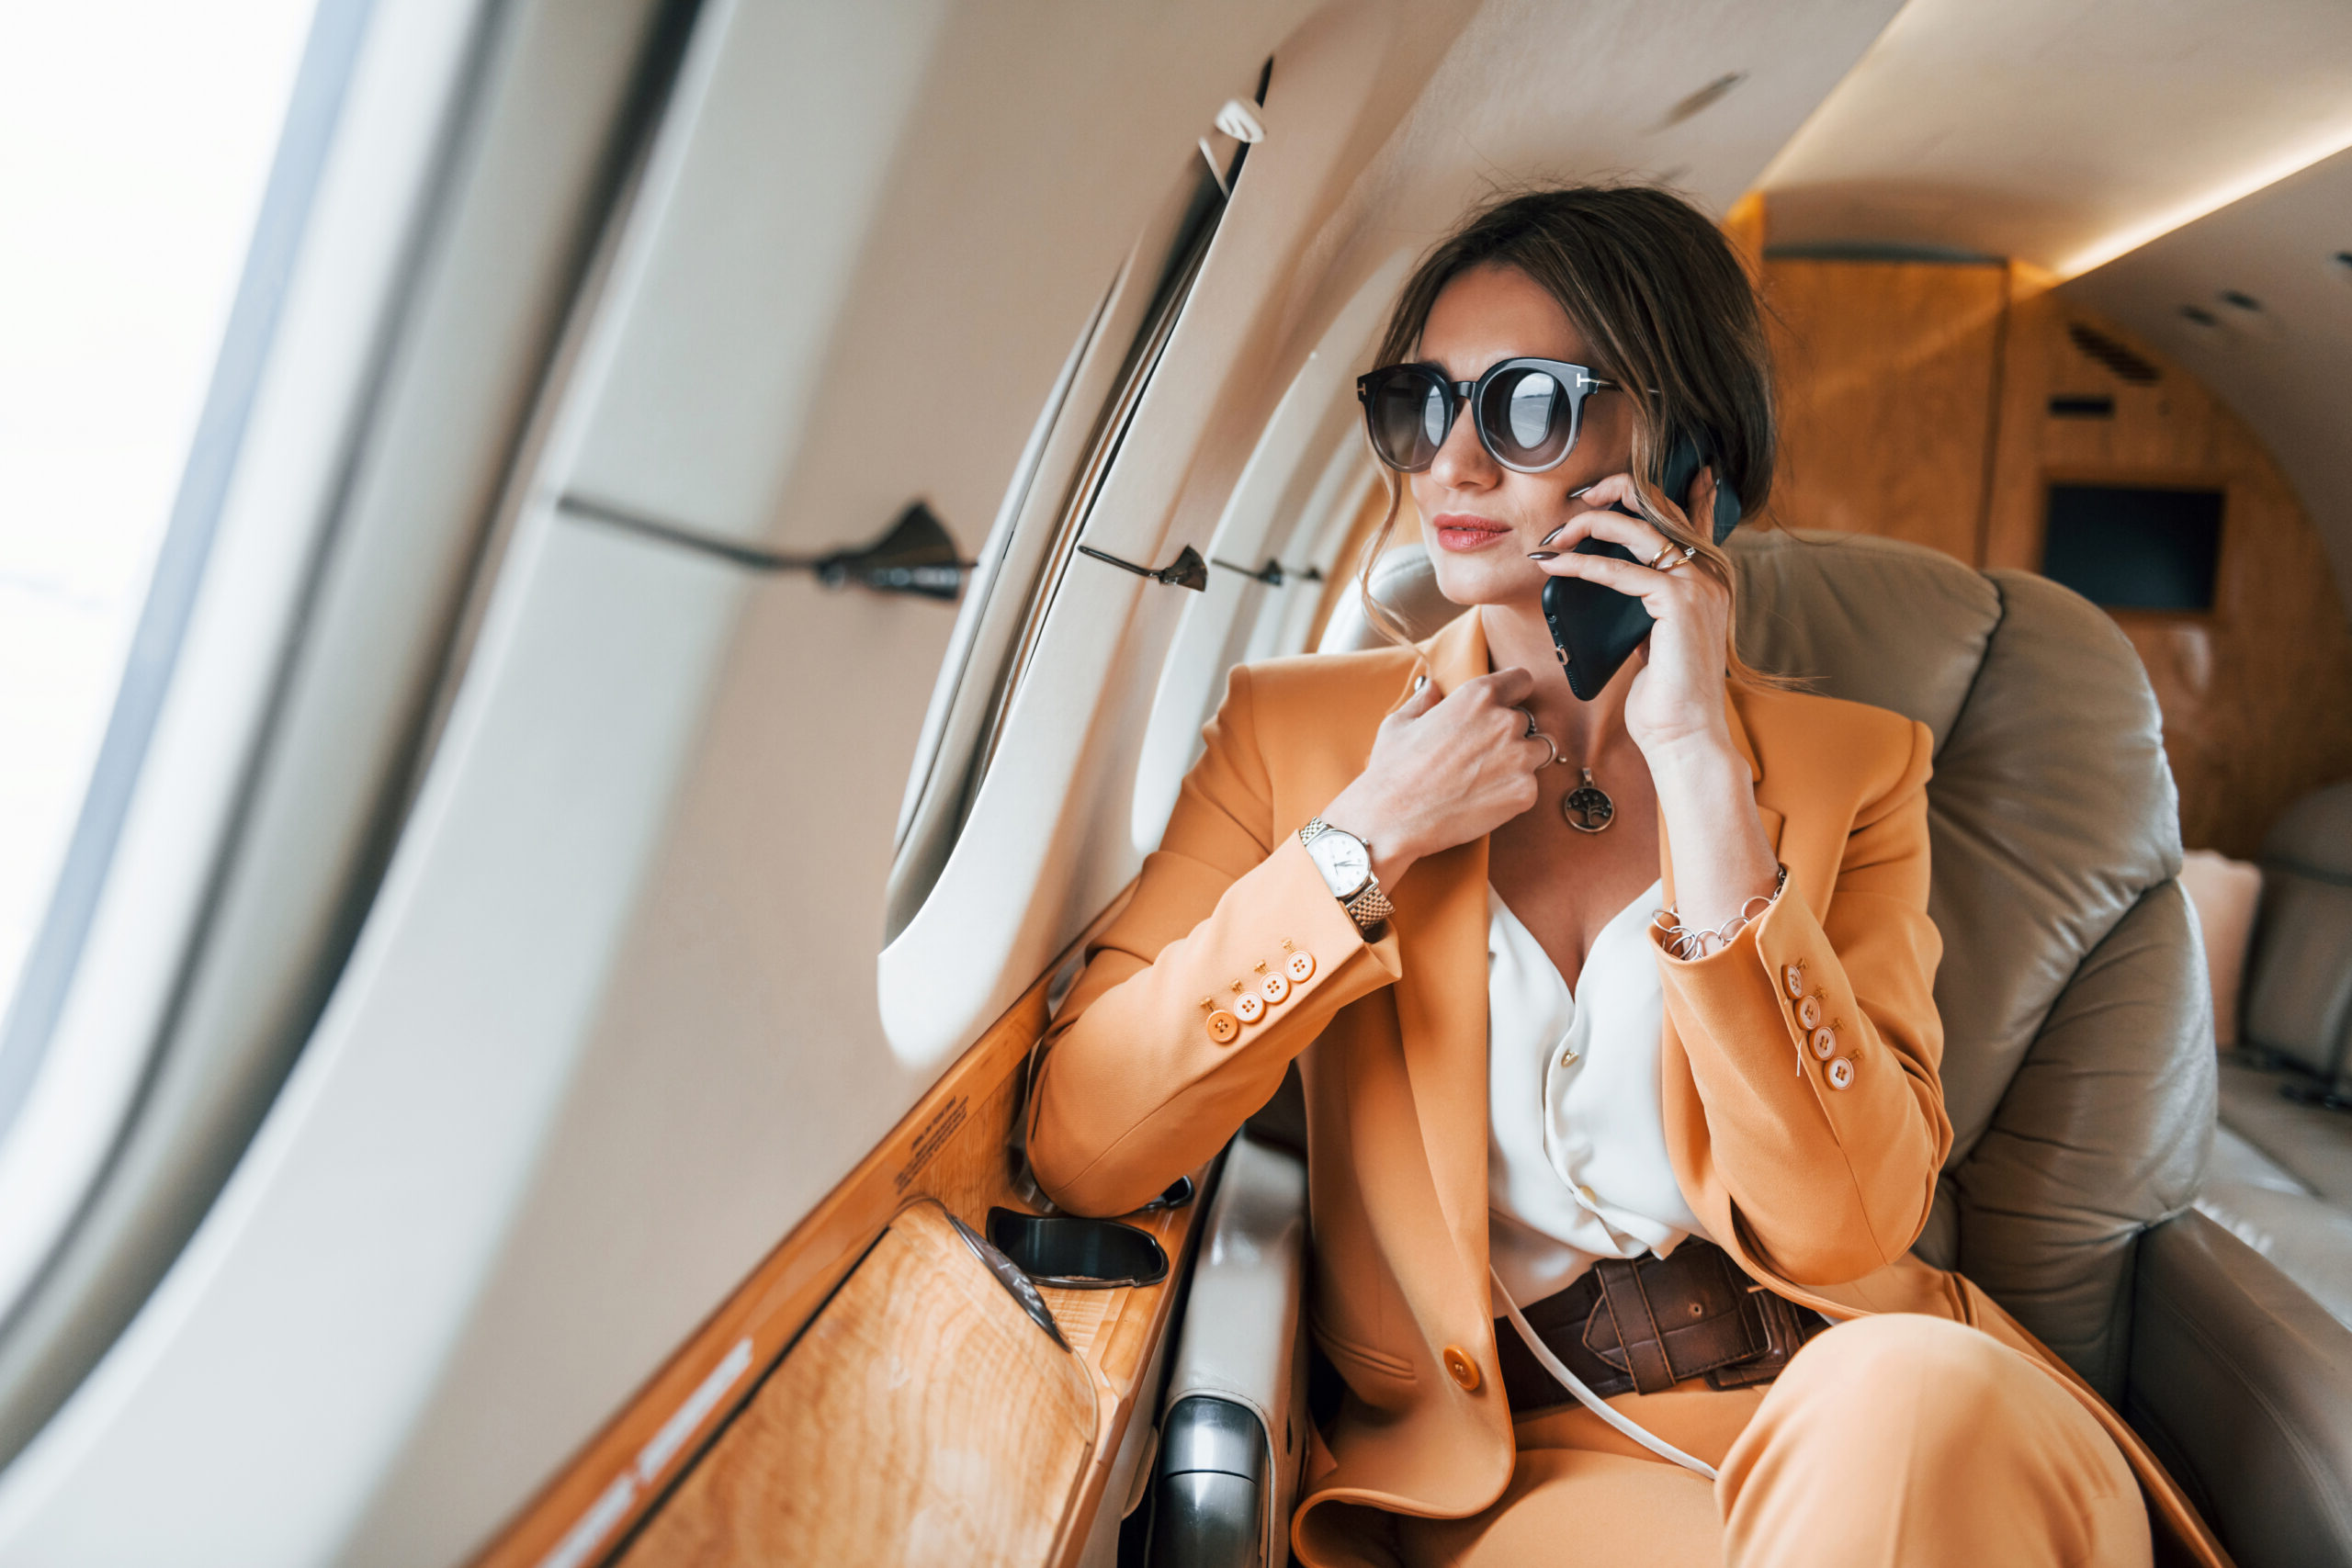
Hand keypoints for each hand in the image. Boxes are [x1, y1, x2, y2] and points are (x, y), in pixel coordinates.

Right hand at [1320, 667, 1549, 884]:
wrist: (1394, 819)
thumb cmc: (1394, 770)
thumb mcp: (1400, 723)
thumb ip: (1424, 701)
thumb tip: (1432, 689)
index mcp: (1477, 697)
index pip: (1521, 680)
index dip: (1513, 692)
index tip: (1507, 705)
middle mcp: (1505, 722)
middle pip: (1528, 720)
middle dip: (1510, 734)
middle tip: (1482, 753)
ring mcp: (1519, 758)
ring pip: (1537, 751)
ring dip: (1520, 760)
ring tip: (1487, 776)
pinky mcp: (1524, 791)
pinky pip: (1531, 785)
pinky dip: (1515, 791)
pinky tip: (1485, 797)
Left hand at [1526, 470, 1734, 760]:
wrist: (1685, 737)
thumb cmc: (1666, 697)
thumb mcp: (1654, 637)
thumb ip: (1646, 602)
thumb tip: (1608, 579)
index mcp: (1710, 575)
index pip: (1690, 510)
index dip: (1654, 485)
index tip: (1607, 483)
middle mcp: (1711, 570)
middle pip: (1657, 503)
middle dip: (1608, 494)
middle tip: (1569, 506)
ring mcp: (1699, 583)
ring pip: (1636, 526)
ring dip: (1585, 525)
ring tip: (1551, 539)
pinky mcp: (1679, 601)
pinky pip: (1620, 569)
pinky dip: (1581, 564)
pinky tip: (1555, 564)